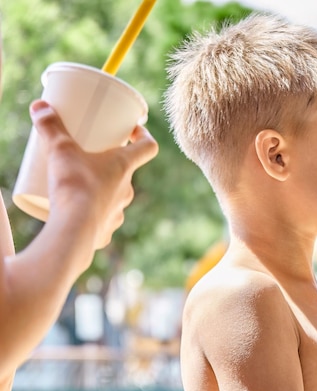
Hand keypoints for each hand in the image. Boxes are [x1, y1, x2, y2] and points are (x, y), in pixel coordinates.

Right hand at [30, 99, 158, 248]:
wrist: (74, 230)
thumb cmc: (73, 185)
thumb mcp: (60, 150)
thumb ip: (50, 127)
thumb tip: (40, 106)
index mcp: (124, 166)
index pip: (148, 147)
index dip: (144, 136)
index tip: (133, 131)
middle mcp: (127, 189)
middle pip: (126, 172)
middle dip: (111, 164)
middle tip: (92, 157)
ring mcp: (119, 212)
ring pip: (114, 197)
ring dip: (101, 191)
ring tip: (79, 187)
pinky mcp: (106, 231)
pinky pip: (103, 220)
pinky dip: (92, 215)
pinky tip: (79, 215)